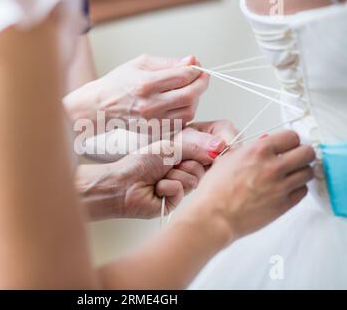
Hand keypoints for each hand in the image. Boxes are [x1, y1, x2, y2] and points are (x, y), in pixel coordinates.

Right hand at [64, 54, 207, 124]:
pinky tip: (180, 103)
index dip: (196, 70)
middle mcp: (150, 104)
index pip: (183, 77)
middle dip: (201, 84)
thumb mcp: (141, 64)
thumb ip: (168, 63)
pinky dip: (185, 112)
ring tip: (189, 90)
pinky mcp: (155, 130)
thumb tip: (191, 62)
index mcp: (146, 84)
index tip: (198, 67)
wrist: (101, 106)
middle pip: (190, 95)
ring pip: (189, 111)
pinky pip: (180, 123)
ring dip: (195, 99)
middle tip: (201, 78)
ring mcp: (153, 120)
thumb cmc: (119, 82)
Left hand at [77, 119, 236, 219]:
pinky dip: (168, 187)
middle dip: (188, 162)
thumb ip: (197, 146)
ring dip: (175, 175)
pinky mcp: (178, 200)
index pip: (213, 145)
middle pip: (207, 165)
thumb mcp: (170, 147)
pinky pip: (183, 191)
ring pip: (195, 179)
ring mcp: (183, 183)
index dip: (220, 145)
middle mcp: (187, 166)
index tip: (224, 145)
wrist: (122, 184)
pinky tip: (157, 188)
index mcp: (186, 150)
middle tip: (172, 162)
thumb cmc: (140, 163)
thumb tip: (219, 146)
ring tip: (160, 176)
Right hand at [177, 130, 315, 241]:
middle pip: (307, 152)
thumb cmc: (214, 191)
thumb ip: (249, 151)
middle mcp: (273, 166)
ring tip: (290, 175)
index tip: (288, 145)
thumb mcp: (227, 160)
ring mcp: (281, 186)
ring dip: (300, 172)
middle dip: (302, 154)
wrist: (214, 216)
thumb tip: (263, 148)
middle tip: (294, 158)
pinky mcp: (284, 204)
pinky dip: (297, 189)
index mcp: (258, 151)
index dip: (290, 141)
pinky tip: (285, 189)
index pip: (292, 136)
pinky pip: (303, 191)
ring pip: (308, 172)